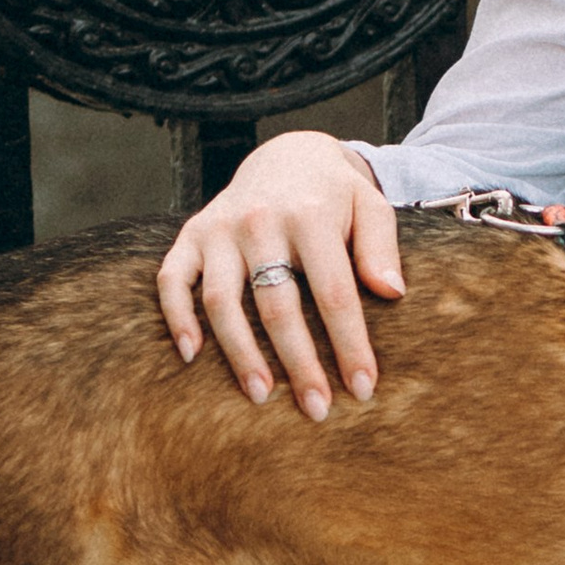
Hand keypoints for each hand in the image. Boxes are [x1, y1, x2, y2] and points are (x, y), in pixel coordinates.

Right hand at [155, 130, 402, 420]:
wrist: (286, 155)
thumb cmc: (335, 196)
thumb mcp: (370, 207)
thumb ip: (381, 247)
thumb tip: (392, 293)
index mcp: (310, 215)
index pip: (334, 293)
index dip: (349, 344)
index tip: (364, 388)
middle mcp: (259, 221)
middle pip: (277, 305)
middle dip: (298, 363)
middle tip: (316, 409)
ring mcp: (219, 229)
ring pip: (223, 301)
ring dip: (240, 353)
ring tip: (261, 395)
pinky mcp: (190, 235)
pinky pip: (172, 280)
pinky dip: (176, 317)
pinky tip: (191, 356)